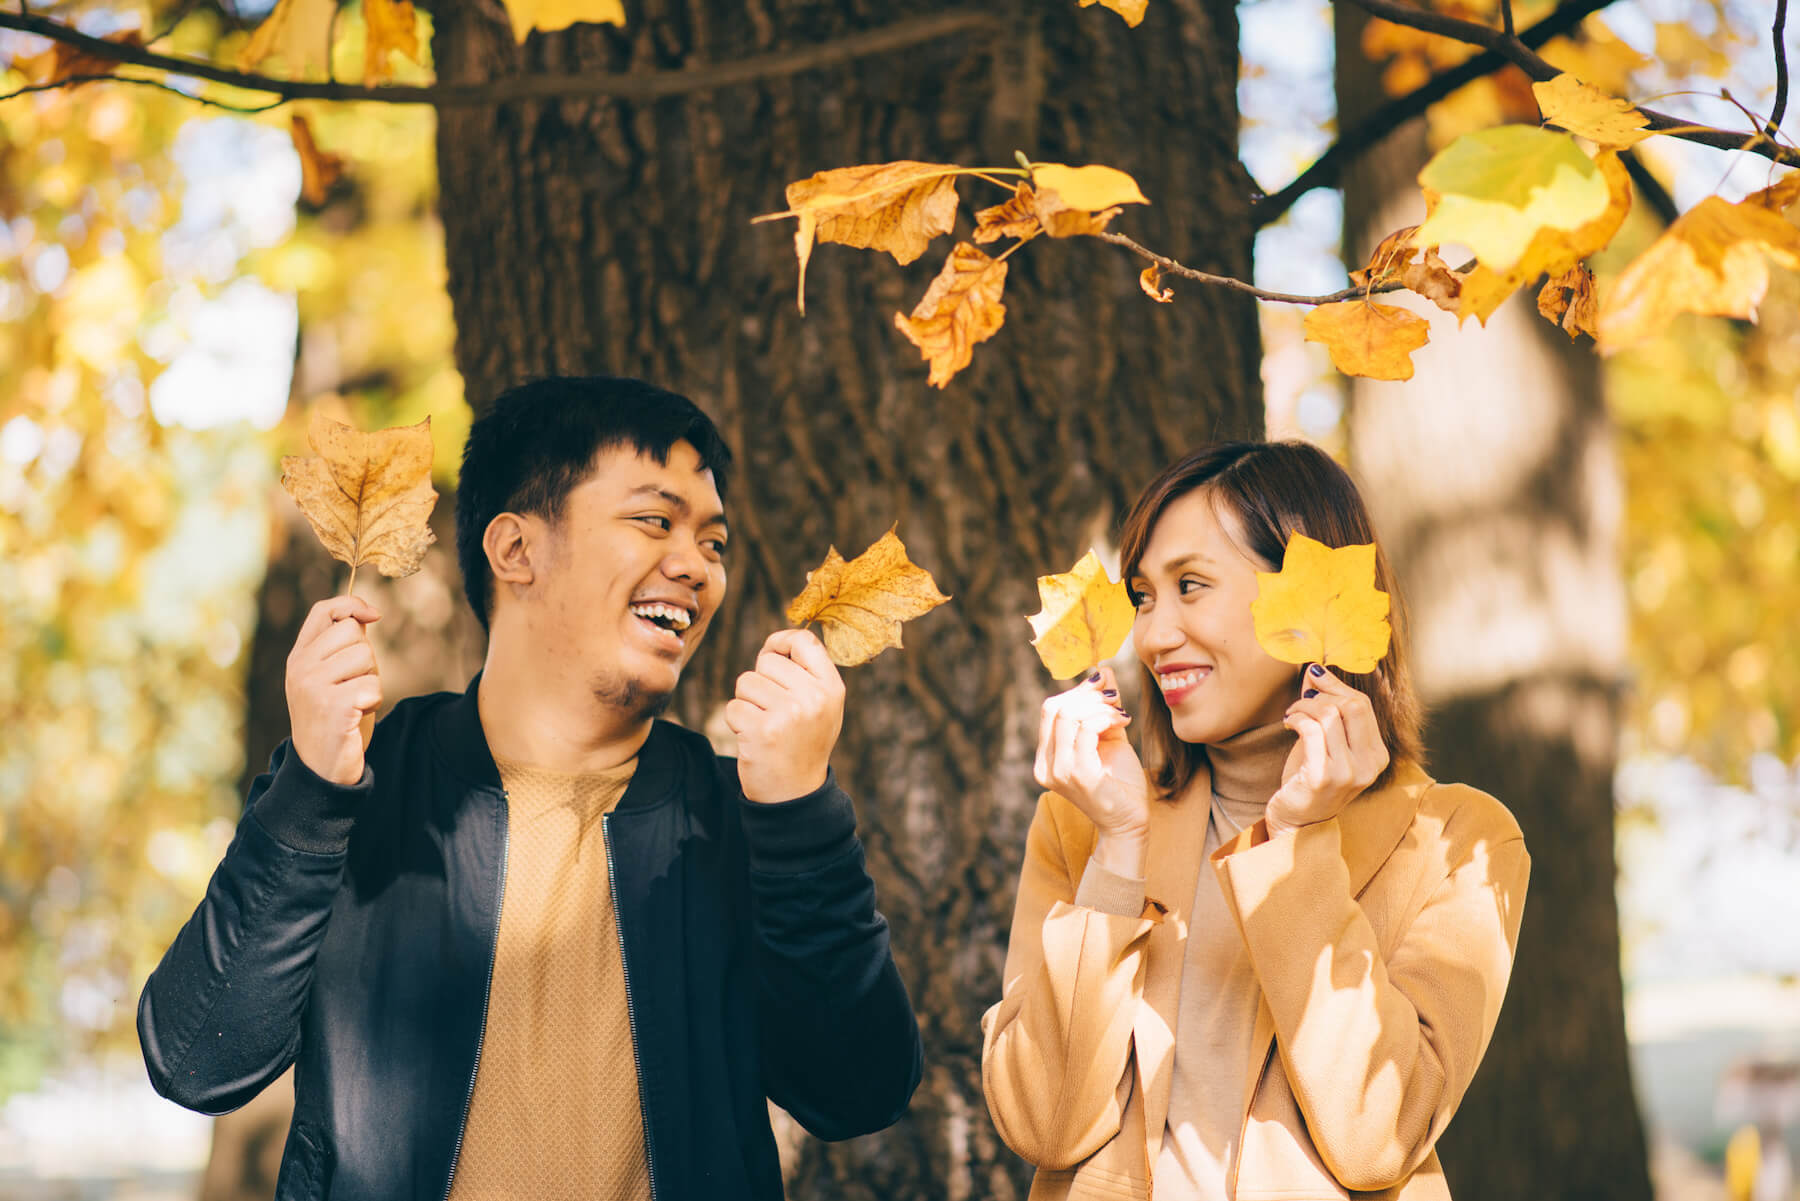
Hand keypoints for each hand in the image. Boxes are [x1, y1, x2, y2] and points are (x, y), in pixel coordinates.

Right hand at [286, 596, 382, 787]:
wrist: (321, 767)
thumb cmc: (335, 718)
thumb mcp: (331, 677)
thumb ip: (342, 647)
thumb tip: (366, 614)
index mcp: (299, 656)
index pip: (324, 611)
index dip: (352, 605)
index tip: (374, 615)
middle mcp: (300, 667)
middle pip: (353, 632)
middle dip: (366, 657)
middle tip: (354, 685)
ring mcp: (313, 685)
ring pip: (366, 657)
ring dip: (371, 681)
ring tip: (353, 702)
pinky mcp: (332, 704)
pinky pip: (372, 685)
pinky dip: (373, 701)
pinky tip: (356, 716)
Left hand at [726, 629, 844, 802]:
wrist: (795, 795)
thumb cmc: (802, 743)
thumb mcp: (820, 707)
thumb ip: (804, 673)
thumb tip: (774, 642)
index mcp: (832, 688)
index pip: (804, 640)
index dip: (781, 641)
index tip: (773, 654)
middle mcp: (814, 698)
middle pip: (768, 660)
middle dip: (761, 681)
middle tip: (774, 710)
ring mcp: (788, 715)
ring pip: (746, 682)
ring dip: (747, 703)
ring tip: (765, 725)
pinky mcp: (761, 731)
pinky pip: (733, 707)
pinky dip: (736, 722)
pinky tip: (754, 739)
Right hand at [1033, 668, 1148, 874]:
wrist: (1131, 823)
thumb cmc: (1119, 783)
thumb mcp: (1109, 738)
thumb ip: (1103, 708)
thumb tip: (1102, 670)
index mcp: (1046, 758)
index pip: (1050, 710)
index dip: (1076, 691)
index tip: (1103, 684)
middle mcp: (1045, 766)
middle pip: (1055, 707)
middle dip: (1087, 695)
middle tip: (1114, 696)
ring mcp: (1058, 772)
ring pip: (1068, 715)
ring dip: (1100, 707)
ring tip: (1121, 714)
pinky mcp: (1076, 775)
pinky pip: (1085, 730)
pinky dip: (1105, 718)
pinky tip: (1123, 723)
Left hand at [1267, 664, 1390, 835]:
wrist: (1297, 823)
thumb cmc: (1310, 780)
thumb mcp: (1327, 743)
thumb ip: (1327, 710)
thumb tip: (1316, 670)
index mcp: (1378, 755)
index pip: (1362, 705)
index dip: (1336, 685)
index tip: (1314, 676)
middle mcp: (1369, 765)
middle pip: (1352, 705)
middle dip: (1321, 694)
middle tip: (1301, 701)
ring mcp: (1348, 773)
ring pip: (1329, 714)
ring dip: (1303, 706)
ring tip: (1292, 714)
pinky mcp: (1323, 778)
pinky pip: (1311, 730)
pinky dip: (1296, 718)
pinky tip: (1288, 723)